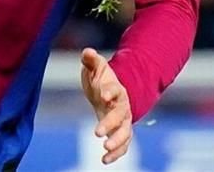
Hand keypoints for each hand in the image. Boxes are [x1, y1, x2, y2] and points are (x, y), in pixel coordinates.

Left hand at [80, 47, 132, 164]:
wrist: (110, 94)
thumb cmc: (102, 80)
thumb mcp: (96, 68)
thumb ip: (91, 60)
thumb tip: (87, 52)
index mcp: (117, 90)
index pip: (116, 91)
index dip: (111, 92)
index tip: (103, 95)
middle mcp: (123, 107)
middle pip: (120, 115)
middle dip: (110, 124)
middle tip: (97, 132)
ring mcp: (123, 121)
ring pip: (125, 133)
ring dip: (116, 142)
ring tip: (104, 149)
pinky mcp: (120, 133)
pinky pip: (122, 145)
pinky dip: (116, 153)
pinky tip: (104, 160)